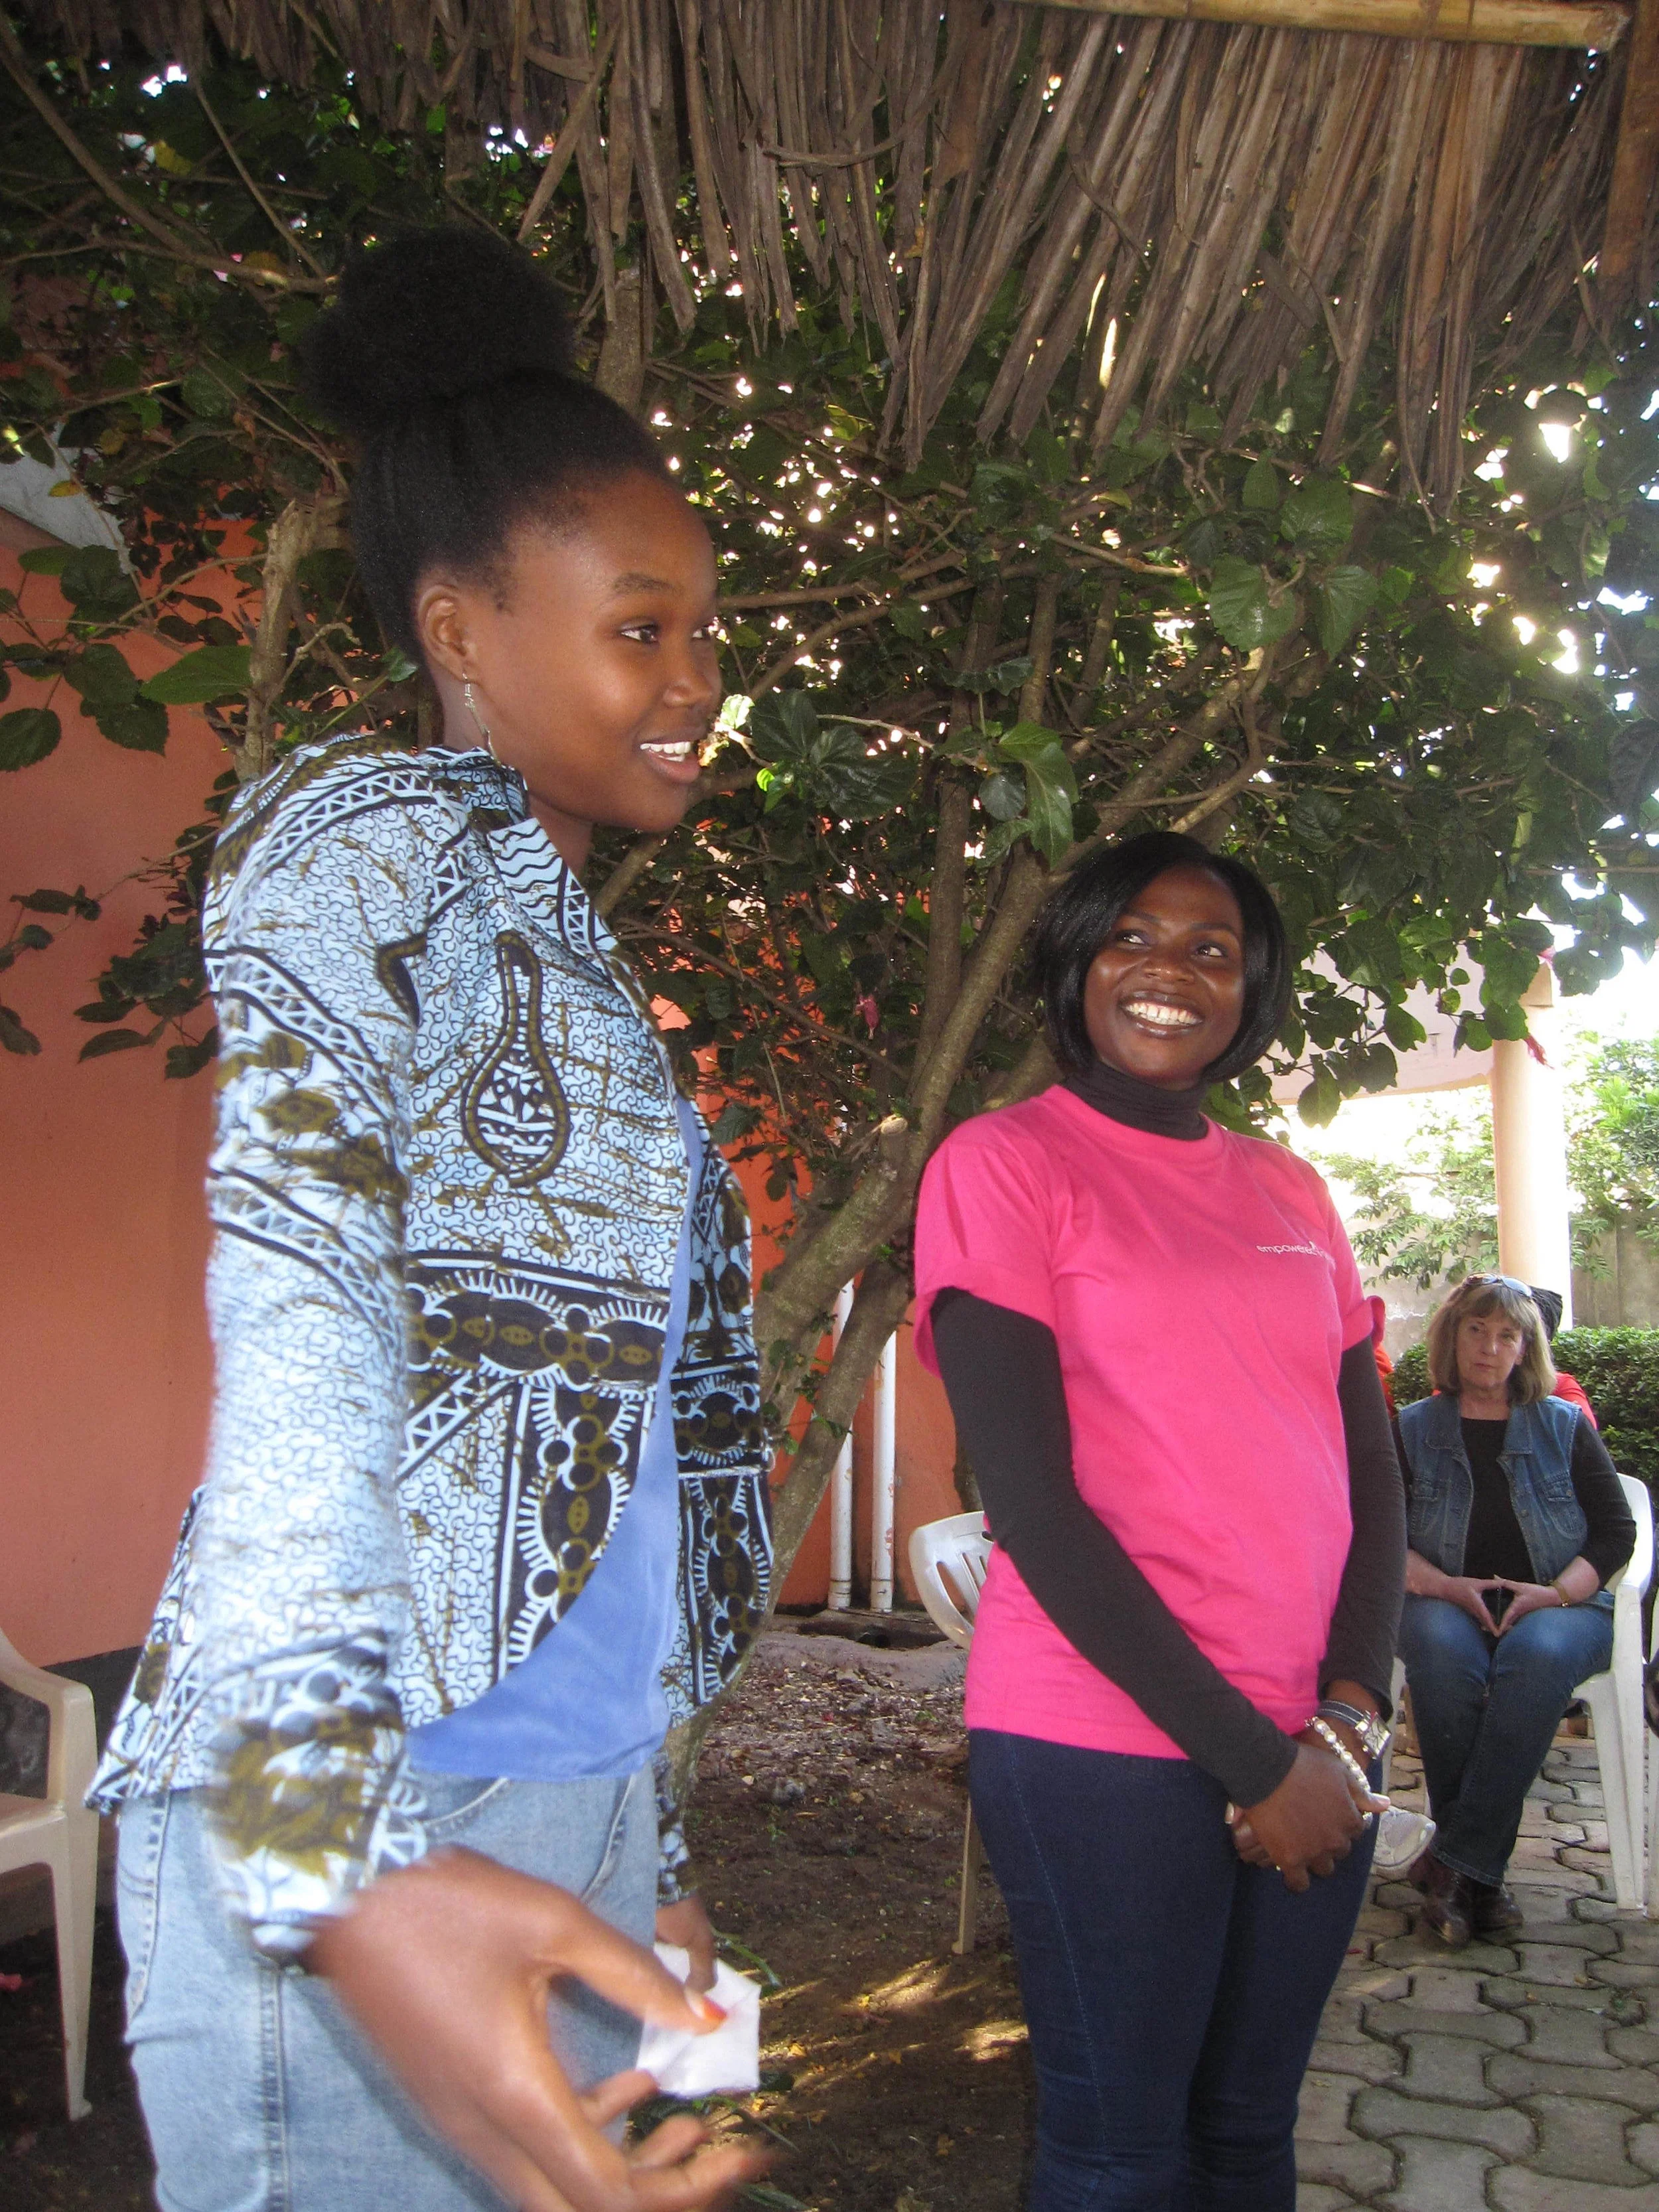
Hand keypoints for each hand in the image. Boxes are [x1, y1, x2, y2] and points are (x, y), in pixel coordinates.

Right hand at [309, 1848, 769, 2211]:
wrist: (342, 1894)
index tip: (738, 2153)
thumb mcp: (552, 1921)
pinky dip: (591, 2136)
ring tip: (688, 2118)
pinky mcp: (457, 2100)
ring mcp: (464, 2121)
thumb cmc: (443, 1902)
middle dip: (663, 2192)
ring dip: (629, 2168)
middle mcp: (485, 2129)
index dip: (683, 2188)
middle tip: (721, 2152)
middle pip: (583, 2207)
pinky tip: (631, 2084)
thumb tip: (706, 2017)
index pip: (608, 2194)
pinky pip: (533, 2151)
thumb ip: (633, 1972)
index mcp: (515, 2094)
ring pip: (557, 2187)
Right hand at [1234, 1743, 1365, 1892]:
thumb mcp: (1338, 1772)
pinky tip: (1291, 1869)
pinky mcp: (1290, 1860)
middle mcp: (1336, 1841)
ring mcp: (1313, 1853)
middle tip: (1312, 1828)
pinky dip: (1296, 1880)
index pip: (1354, 1831)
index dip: (1341, 1823)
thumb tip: (1385, 1805)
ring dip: (1316, 1860)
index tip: (1328, 1816)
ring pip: (1323, 1869)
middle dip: (1330, 1841)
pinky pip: (1299, 1883)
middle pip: (1339, 1851)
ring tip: (1301, 1846)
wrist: (1268, 1770)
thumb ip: (1361, 1793)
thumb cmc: (1304, 1765)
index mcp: (1350, 1820)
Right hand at [1432, 1572, 1505, 1634]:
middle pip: (1488, 1623)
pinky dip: (1489, 1620)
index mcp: (1478, 1605)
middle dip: (1498, 1628)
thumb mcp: (1476, 1583)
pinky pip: (1482, 1618)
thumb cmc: (1460, 1585)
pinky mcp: (1473, 1610)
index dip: (1493, 1627)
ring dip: (1494, 1625)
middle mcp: (1476, 1611)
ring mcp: (1474, 1612)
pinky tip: (1496, 1617)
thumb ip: (1491, 1583)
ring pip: (1485, 1622)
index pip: (1487, 1619)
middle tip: (1509, 1629)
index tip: (1499, 1634)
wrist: (1446, 1588)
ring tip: (1506, 1625)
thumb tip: (1504, 1583)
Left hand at [1492, 1577, 1567, 1634]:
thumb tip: (1494, 1577)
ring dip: (1499, 1624)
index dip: (1500, 1625)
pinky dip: (1505, 1620)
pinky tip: (1498, 1617)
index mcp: (1516, 1608)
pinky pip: (1512, 1619)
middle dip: (1495, 1626)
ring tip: (1486, 1625)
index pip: (1506, 1618)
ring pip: (1508, 1622)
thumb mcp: (1520, 1586)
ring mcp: (1520, 1615)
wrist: (1551, 1598)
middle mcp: (1518, 1614)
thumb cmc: (1536, 1592)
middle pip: (1505, 1623)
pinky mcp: (1522, 1614)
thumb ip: (1506, 1583)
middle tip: (1483, 1627)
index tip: (1494, 1631)